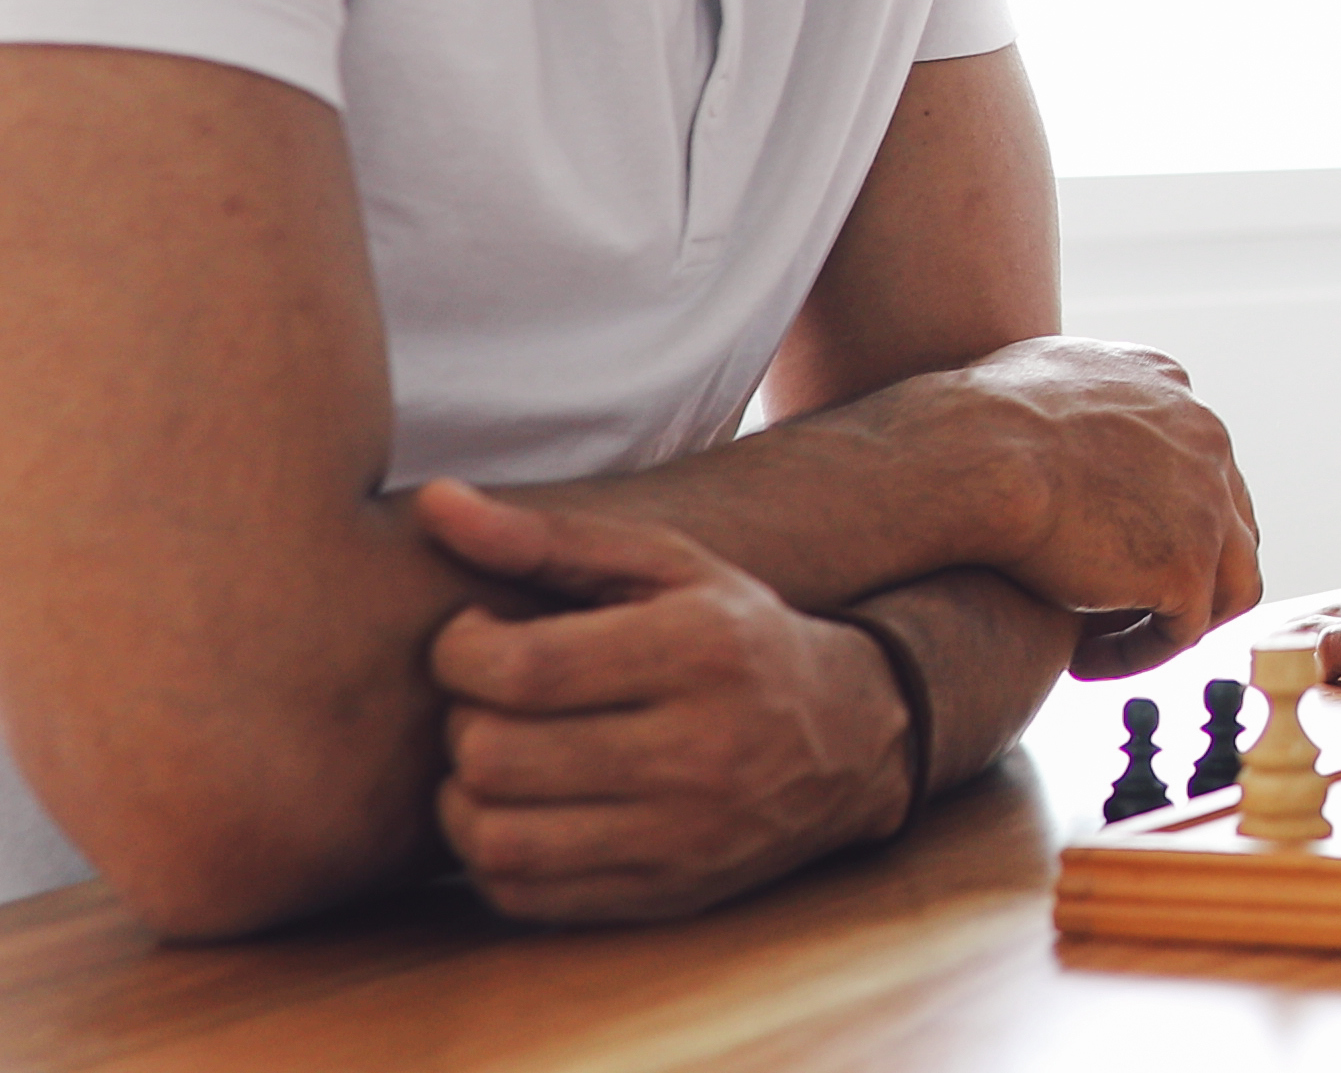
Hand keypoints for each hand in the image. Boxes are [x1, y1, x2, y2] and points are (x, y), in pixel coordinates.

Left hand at [414, 481, 910, 923]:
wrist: (850, 738)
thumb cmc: (734, 636)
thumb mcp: (666, 567)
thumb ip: (547, 536)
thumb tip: (432, 502)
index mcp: (701, 650)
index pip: (520, 668)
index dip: (458, 652)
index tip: (475, 638)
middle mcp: (700, 750)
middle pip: (496, 756)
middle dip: (463, 720)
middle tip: (491, 699)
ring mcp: (684, 835)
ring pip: (496, 839)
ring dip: (464, 795)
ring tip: (496, 756)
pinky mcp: (665, 895)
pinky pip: (522, 894)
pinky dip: (492, 853)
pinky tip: (521, 807)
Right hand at [914, 336, 1260, 675]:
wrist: (969, 455)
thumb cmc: (968, 423)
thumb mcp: (1034, 373)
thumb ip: (1068, 391)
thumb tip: (1051, 416)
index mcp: (1170, 388)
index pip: (1199, 460)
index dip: (1168, 512)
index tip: (1116, 548)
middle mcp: (1205, 437)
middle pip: (1230, 519)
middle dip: (1189, 566)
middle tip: (1126, 606)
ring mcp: (1207, 502)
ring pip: (1228, 582)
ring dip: (1173, 618)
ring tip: (1115, 645)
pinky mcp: (1188, 564)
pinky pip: (1181, 630)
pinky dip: (1137, 654)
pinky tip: (1081, 662)